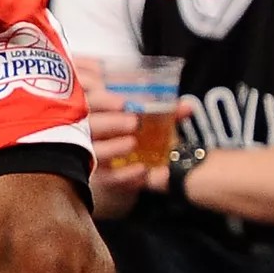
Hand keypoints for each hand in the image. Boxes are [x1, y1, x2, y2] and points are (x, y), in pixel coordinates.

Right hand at [72, 56, 193, 206]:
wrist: (116, 168)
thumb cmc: (126, 134)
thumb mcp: (141, 118)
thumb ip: (163, 111)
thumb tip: (187, 107)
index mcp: (93, 106)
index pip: (89, 96)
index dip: (102, 97)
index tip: (122, 101)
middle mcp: (85, 128)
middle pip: (87, 122)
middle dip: (109, 121)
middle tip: (133, 122)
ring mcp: (87, 152)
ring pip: (93, 149)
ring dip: (112, 146)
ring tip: (132, 143)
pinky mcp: (97, 175)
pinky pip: (107, 176)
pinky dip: (124, 174)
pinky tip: (141, 169)